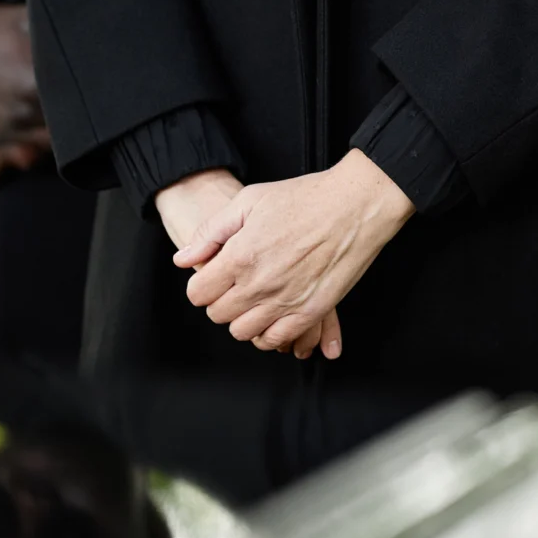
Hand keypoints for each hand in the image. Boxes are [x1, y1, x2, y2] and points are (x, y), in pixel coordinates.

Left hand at [155, 168, 334, 357]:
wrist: (355, 205)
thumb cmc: (304, 197)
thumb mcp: (249, 201)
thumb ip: (211, 233)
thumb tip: (183, 259)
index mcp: (240, 256)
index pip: (198, 293)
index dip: (200, 286)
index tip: (212, 277)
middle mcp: (260, 284)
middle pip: (218, 315)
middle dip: (219, 301)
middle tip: (232, 285)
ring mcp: (286, 301)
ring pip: (243, 332)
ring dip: (242, 318)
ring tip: (252, 300)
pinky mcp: (311, 312)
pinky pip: (276, 340)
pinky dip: (268, 333)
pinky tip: (271, 316)